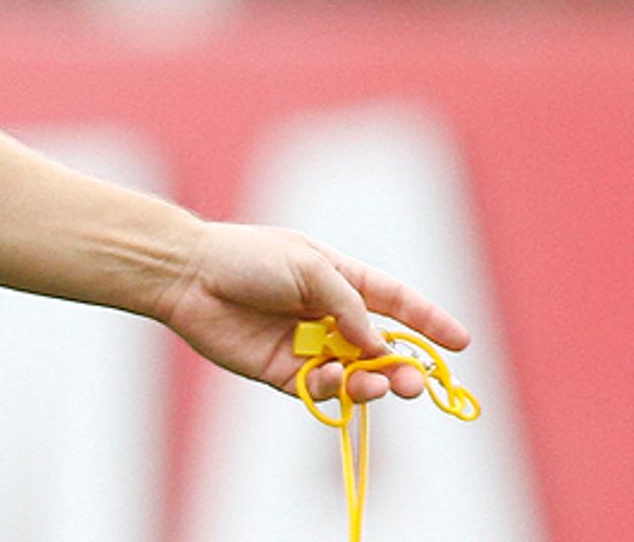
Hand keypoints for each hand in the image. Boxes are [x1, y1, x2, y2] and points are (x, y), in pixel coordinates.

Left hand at [157, 222, 470, 401]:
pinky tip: (333, 379)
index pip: (395, 302)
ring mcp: (306, 346)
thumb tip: (379, 347)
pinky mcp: (282, 372)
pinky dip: (334, 389)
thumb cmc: (246, 258)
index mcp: (337, 279)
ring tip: (378, 385)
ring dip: (372, 384)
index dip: (429, 321)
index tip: (461, 342)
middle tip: (416, 383)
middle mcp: (326, 315)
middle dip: (404, 367)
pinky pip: (320, 389)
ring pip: (355, 375)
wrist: (188, 276)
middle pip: (380, 349)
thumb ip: (350, 305)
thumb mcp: (309, 267)